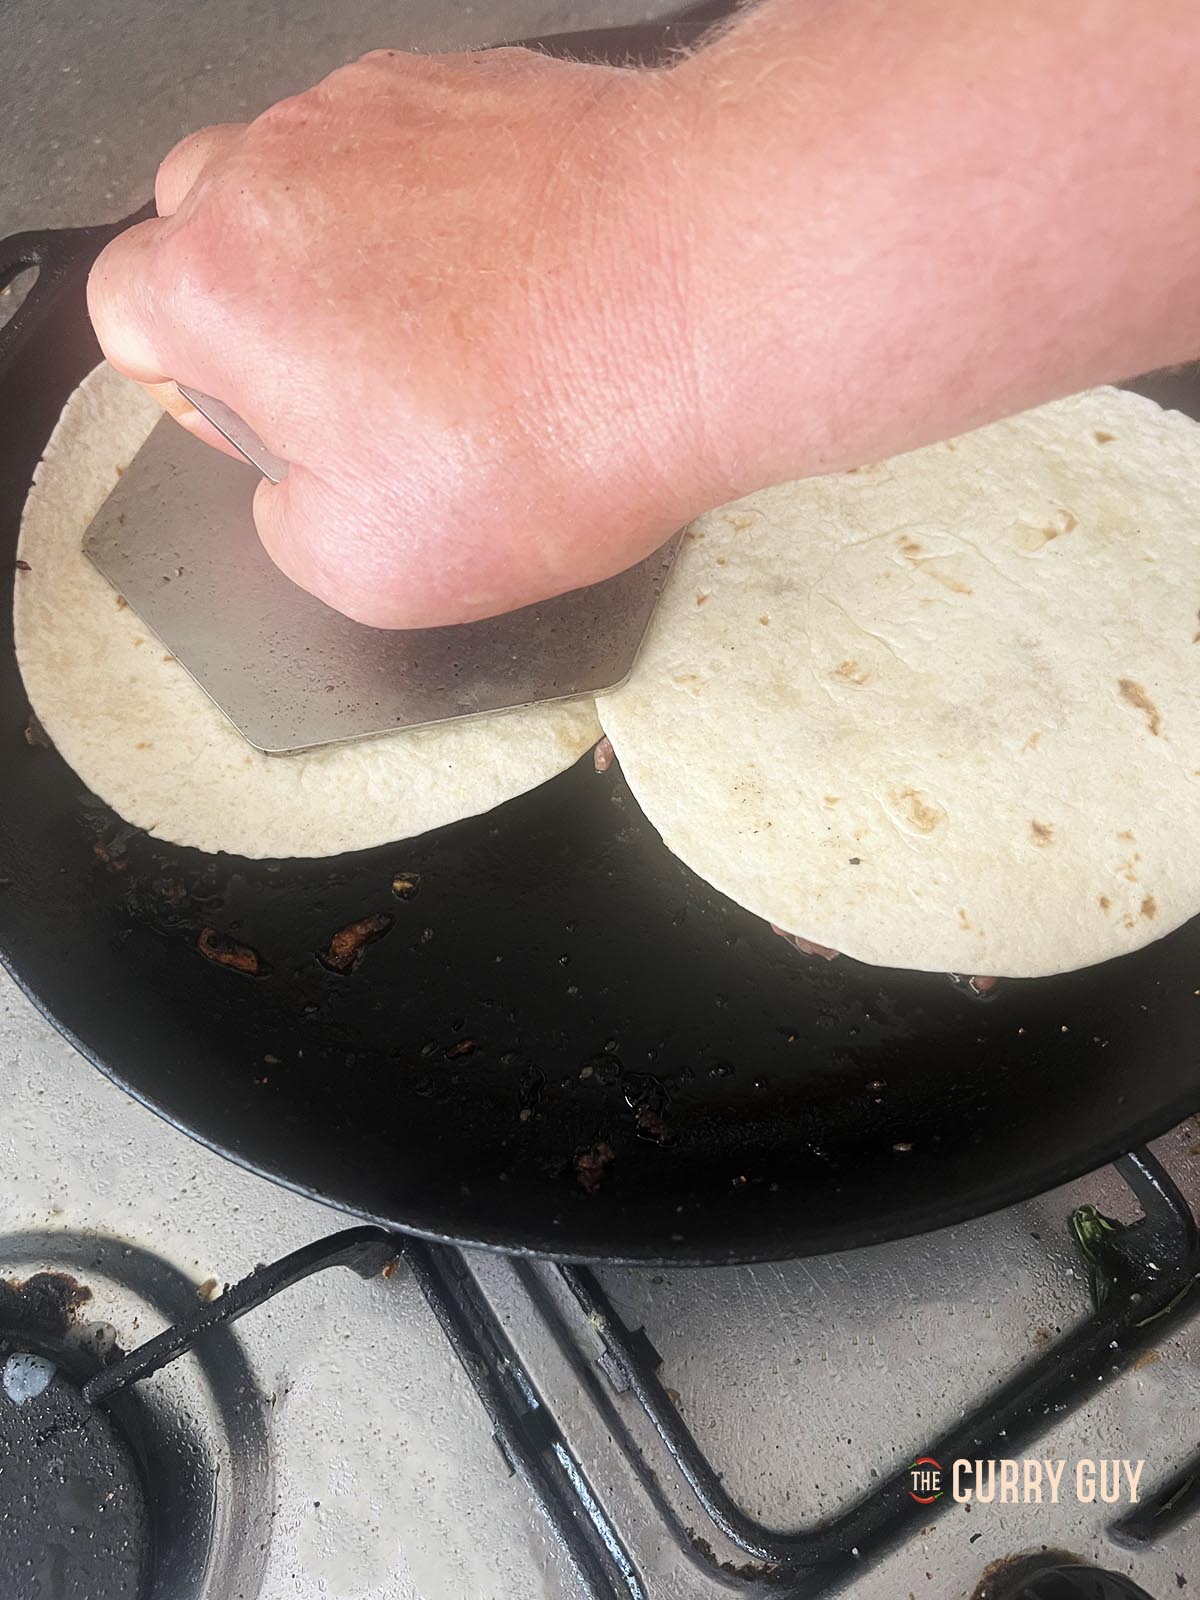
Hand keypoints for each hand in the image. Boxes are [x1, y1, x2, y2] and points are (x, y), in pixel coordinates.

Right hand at [88, 46, 706, 626]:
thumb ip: (288, 527)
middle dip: (262, 313)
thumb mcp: (375, 570)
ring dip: (358, 260)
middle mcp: (281, 165)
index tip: (273, 425)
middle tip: (361, 390)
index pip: (127, 318)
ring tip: (461, 343)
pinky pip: (416, 155)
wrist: (714, 294)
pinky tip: (520, 289)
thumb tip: (299, 492)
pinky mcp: (475, 87)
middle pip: (208, 230)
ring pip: (315, 183)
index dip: (193, 388)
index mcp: (219, 283)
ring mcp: (380, 111)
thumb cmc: (559, 418)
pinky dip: (447, 218)